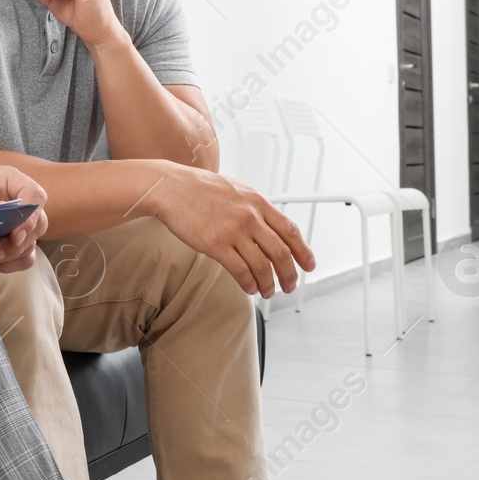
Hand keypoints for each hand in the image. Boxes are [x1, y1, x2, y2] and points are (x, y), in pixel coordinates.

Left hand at [0, 165, 49, 273]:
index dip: (30, 216)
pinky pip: (21, 259)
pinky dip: (4, 264)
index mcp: (5, 180)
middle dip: (14, 244)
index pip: (35, 196)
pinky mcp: (10, 244)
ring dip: (4, 256)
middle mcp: (15, 200)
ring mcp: (15, 224)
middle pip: (37, 225)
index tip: (15, 235)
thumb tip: (15, 217)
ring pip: (29, 245)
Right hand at [148, 164, 315, 297]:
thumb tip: (269, 225)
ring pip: (263, 266)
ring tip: (268, 292)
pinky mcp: (215, 245)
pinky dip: (249, 284)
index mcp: (257, 202)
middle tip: (290, 286)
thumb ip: (254, 207)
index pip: (291, 230)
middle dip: (289, 274)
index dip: (304, 251)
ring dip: (269, 284)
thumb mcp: (235, 190)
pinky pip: (240, 271)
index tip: (308, 265)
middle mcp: (250, 217)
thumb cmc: (198, 188)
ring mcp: (233, 231)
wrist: (170, 187)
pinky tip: (249, 289)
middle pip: (281, 253)